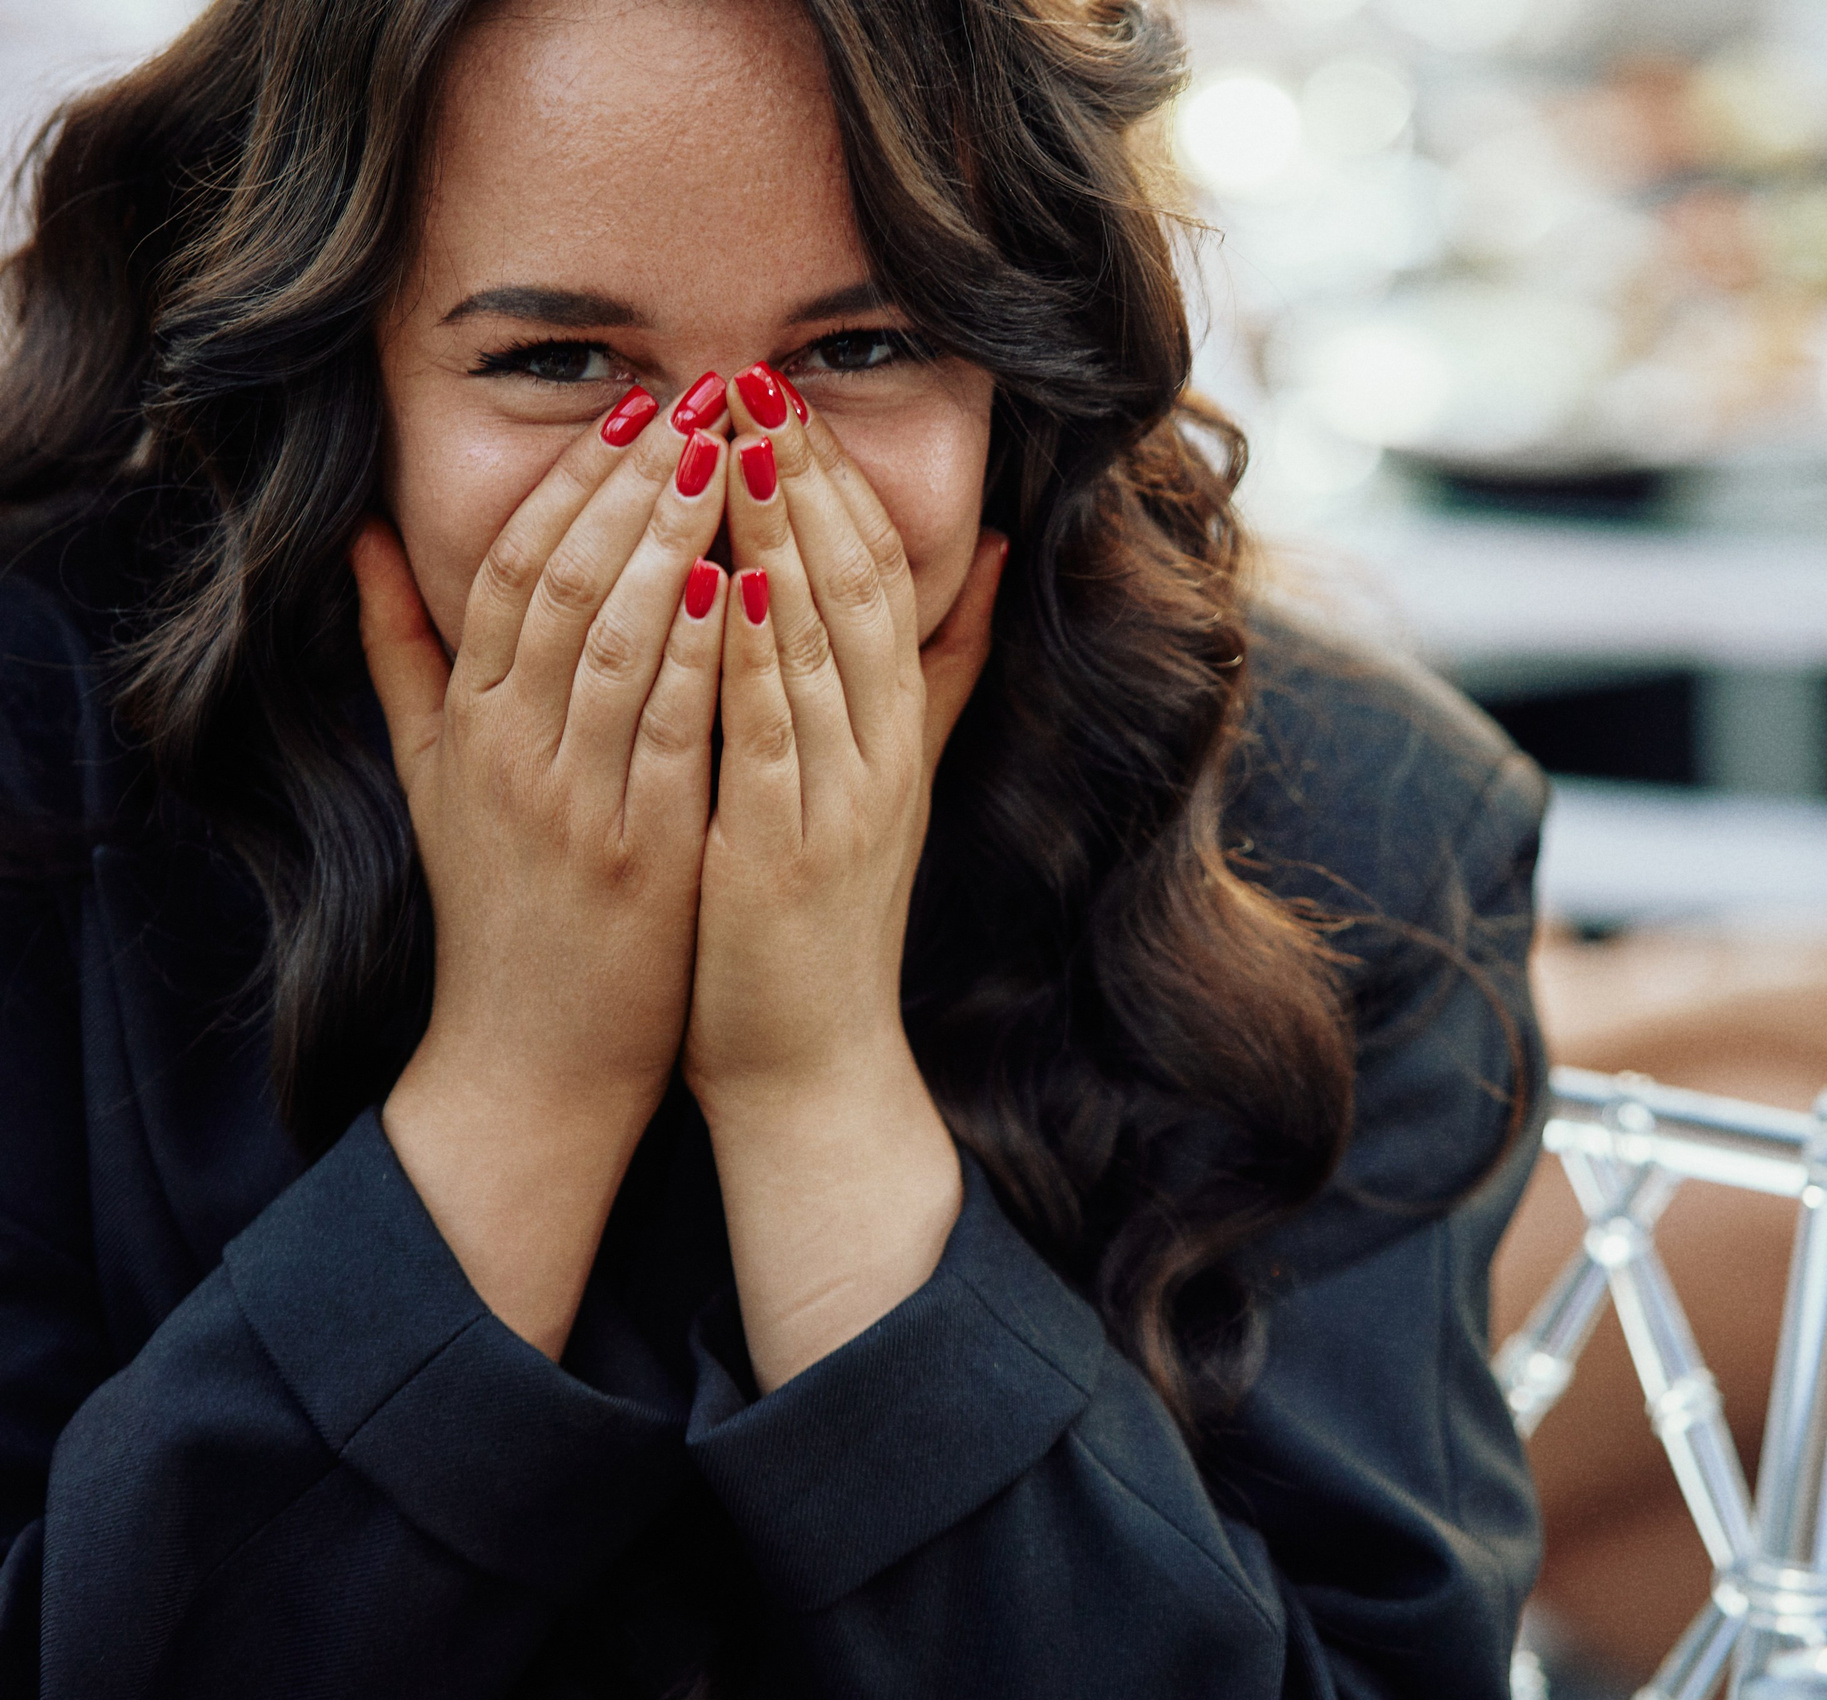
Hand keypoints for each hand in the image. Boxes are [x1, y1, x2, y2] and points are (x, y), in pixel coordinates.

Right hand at [352, 393, 730, 1354]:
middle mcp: (509, 749)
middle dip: (633, 484)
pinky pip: (664, 733)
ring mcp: (568, 800)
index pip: (514, 569)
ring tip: (727, 458)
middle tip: (700, 401)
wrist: (528, 1063)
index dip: (575, 482)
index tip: (636, 411)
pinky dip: (695, 654)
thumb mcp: (431, 779)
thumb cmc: (500, 912)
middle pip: (563, 583)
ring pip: (611, 640)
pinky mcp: (633, 854)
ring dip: (670, 541)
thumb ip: (401, 657)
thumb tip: (367, 542)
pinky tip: (735, 585)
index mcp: (470, 722)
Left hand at [681, 369, 1005, 1386]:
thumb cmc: (818, 928)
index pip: (884, 578)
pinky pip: (776, 730)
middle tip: (755, 384)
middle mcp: (881, 755)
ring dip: (778, 535)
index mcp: (893, 735)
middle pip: (861, 586)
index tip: (787, 401)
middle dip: (808, 479)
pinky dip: (753, 651)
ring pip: (823, 641)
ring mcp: (845, 801)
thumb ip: (930, 681)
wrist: (811, 1067)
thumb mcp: (886, 787)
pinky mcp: (793, 851)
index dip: (838, 483)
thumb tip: (986, 565)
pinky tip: (720, 580)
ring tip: (732, 443)